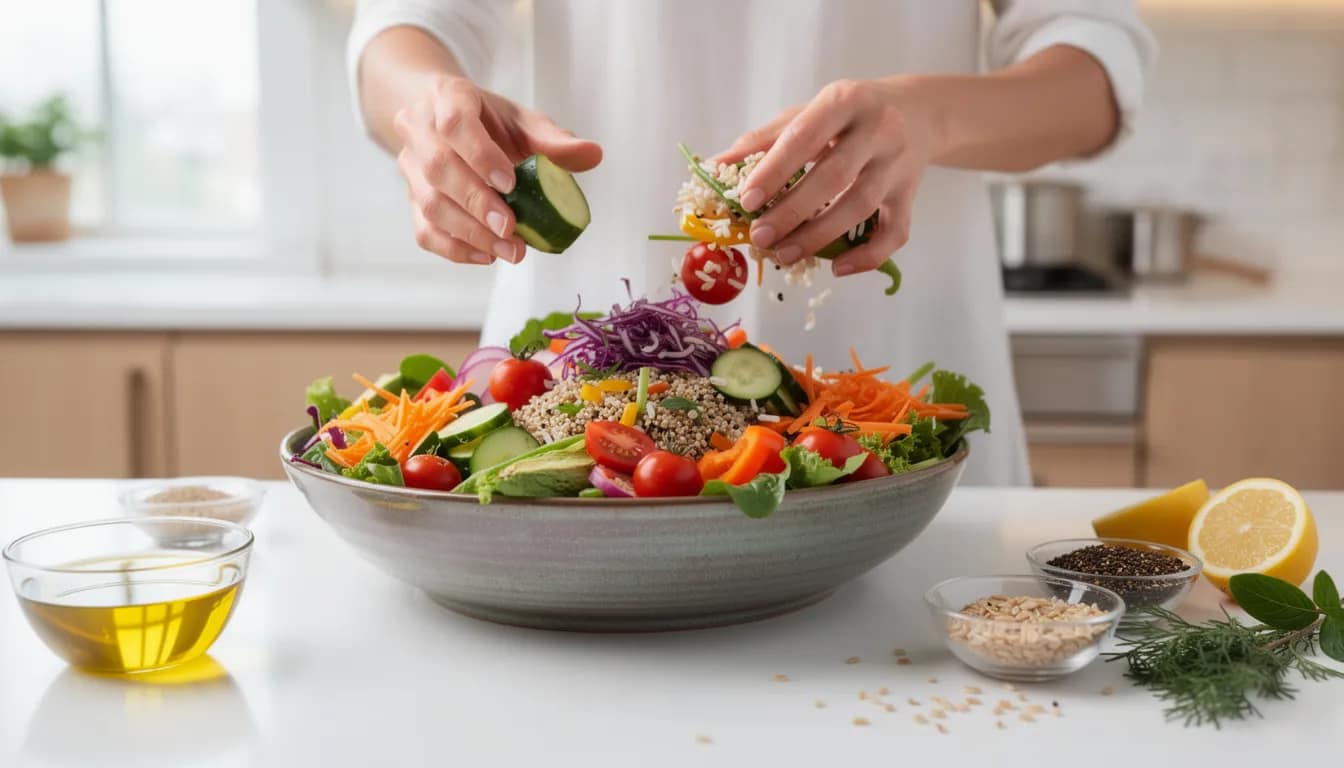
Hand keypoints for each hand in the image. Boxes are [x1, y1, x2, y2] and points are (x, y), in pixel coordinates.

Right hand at [393, 75, 601, 264]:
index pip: (454, 122)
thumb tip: (593, 155)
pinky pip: (425, 230)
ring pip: (429, 203)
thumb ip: (553, 139)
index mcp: (448, 96)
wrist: (442, 120)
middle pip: (438, 168)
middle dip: (477, 203)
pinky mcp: (411, 199)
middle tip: (512, 230)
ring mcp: (410, 166)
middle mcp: (419, 129)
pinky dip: (456, 249)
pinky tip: (488, 255)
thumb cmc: (487, 121)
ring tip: (509, 251)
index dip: (480, 154)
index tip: (510, 183)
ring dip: (471, 233)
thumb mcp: (521, 120)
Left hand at [717, 78, 932, 276]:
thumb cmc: (848, 115)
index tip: (746, 200)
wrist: (918, 112)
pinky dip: (867, 256)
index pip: (805, 137)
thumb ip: (763, 140)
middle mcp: (879, 129)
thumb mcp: (808, 112)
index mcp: (845, 100)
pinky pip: (894, 233)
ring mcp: (899, 164)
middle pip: (834, 176)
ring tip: (784, 254)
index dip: (775, 170)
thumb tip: (715, 167)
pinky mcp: (911, 195)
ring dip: (819, 236)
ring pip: (861, 207)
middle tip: (760, 236)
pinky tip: (837, 267)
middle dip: (792, 211)